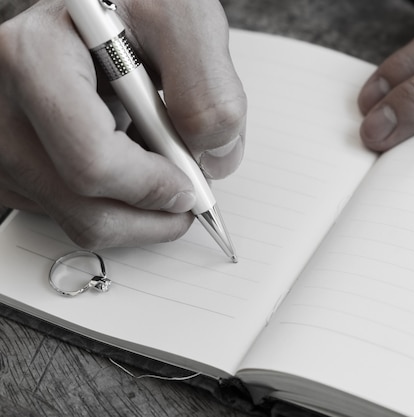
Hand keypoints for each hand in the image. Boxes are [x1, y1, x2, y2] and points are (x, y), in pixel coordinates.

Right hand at [0, 0, 245, 247]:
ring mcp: (5, 141)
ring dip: (138, 214)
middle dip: (153, 215)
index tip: (189, 185)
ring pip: (79, 222)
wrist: (101, 14)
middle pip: (85, 208)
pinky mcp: (17, 168)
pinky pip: (71, 215)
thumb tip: (212, 156)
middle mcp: (5, 104)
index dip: (152, 186)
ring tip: (164, 173)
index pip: (92, 160)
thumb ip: (208, 85)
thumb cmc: (135, 5)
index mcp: (36, 58)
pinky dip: (116, 207)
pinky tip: (132, 165)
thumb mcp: (182, 18)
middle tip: (188, 194)